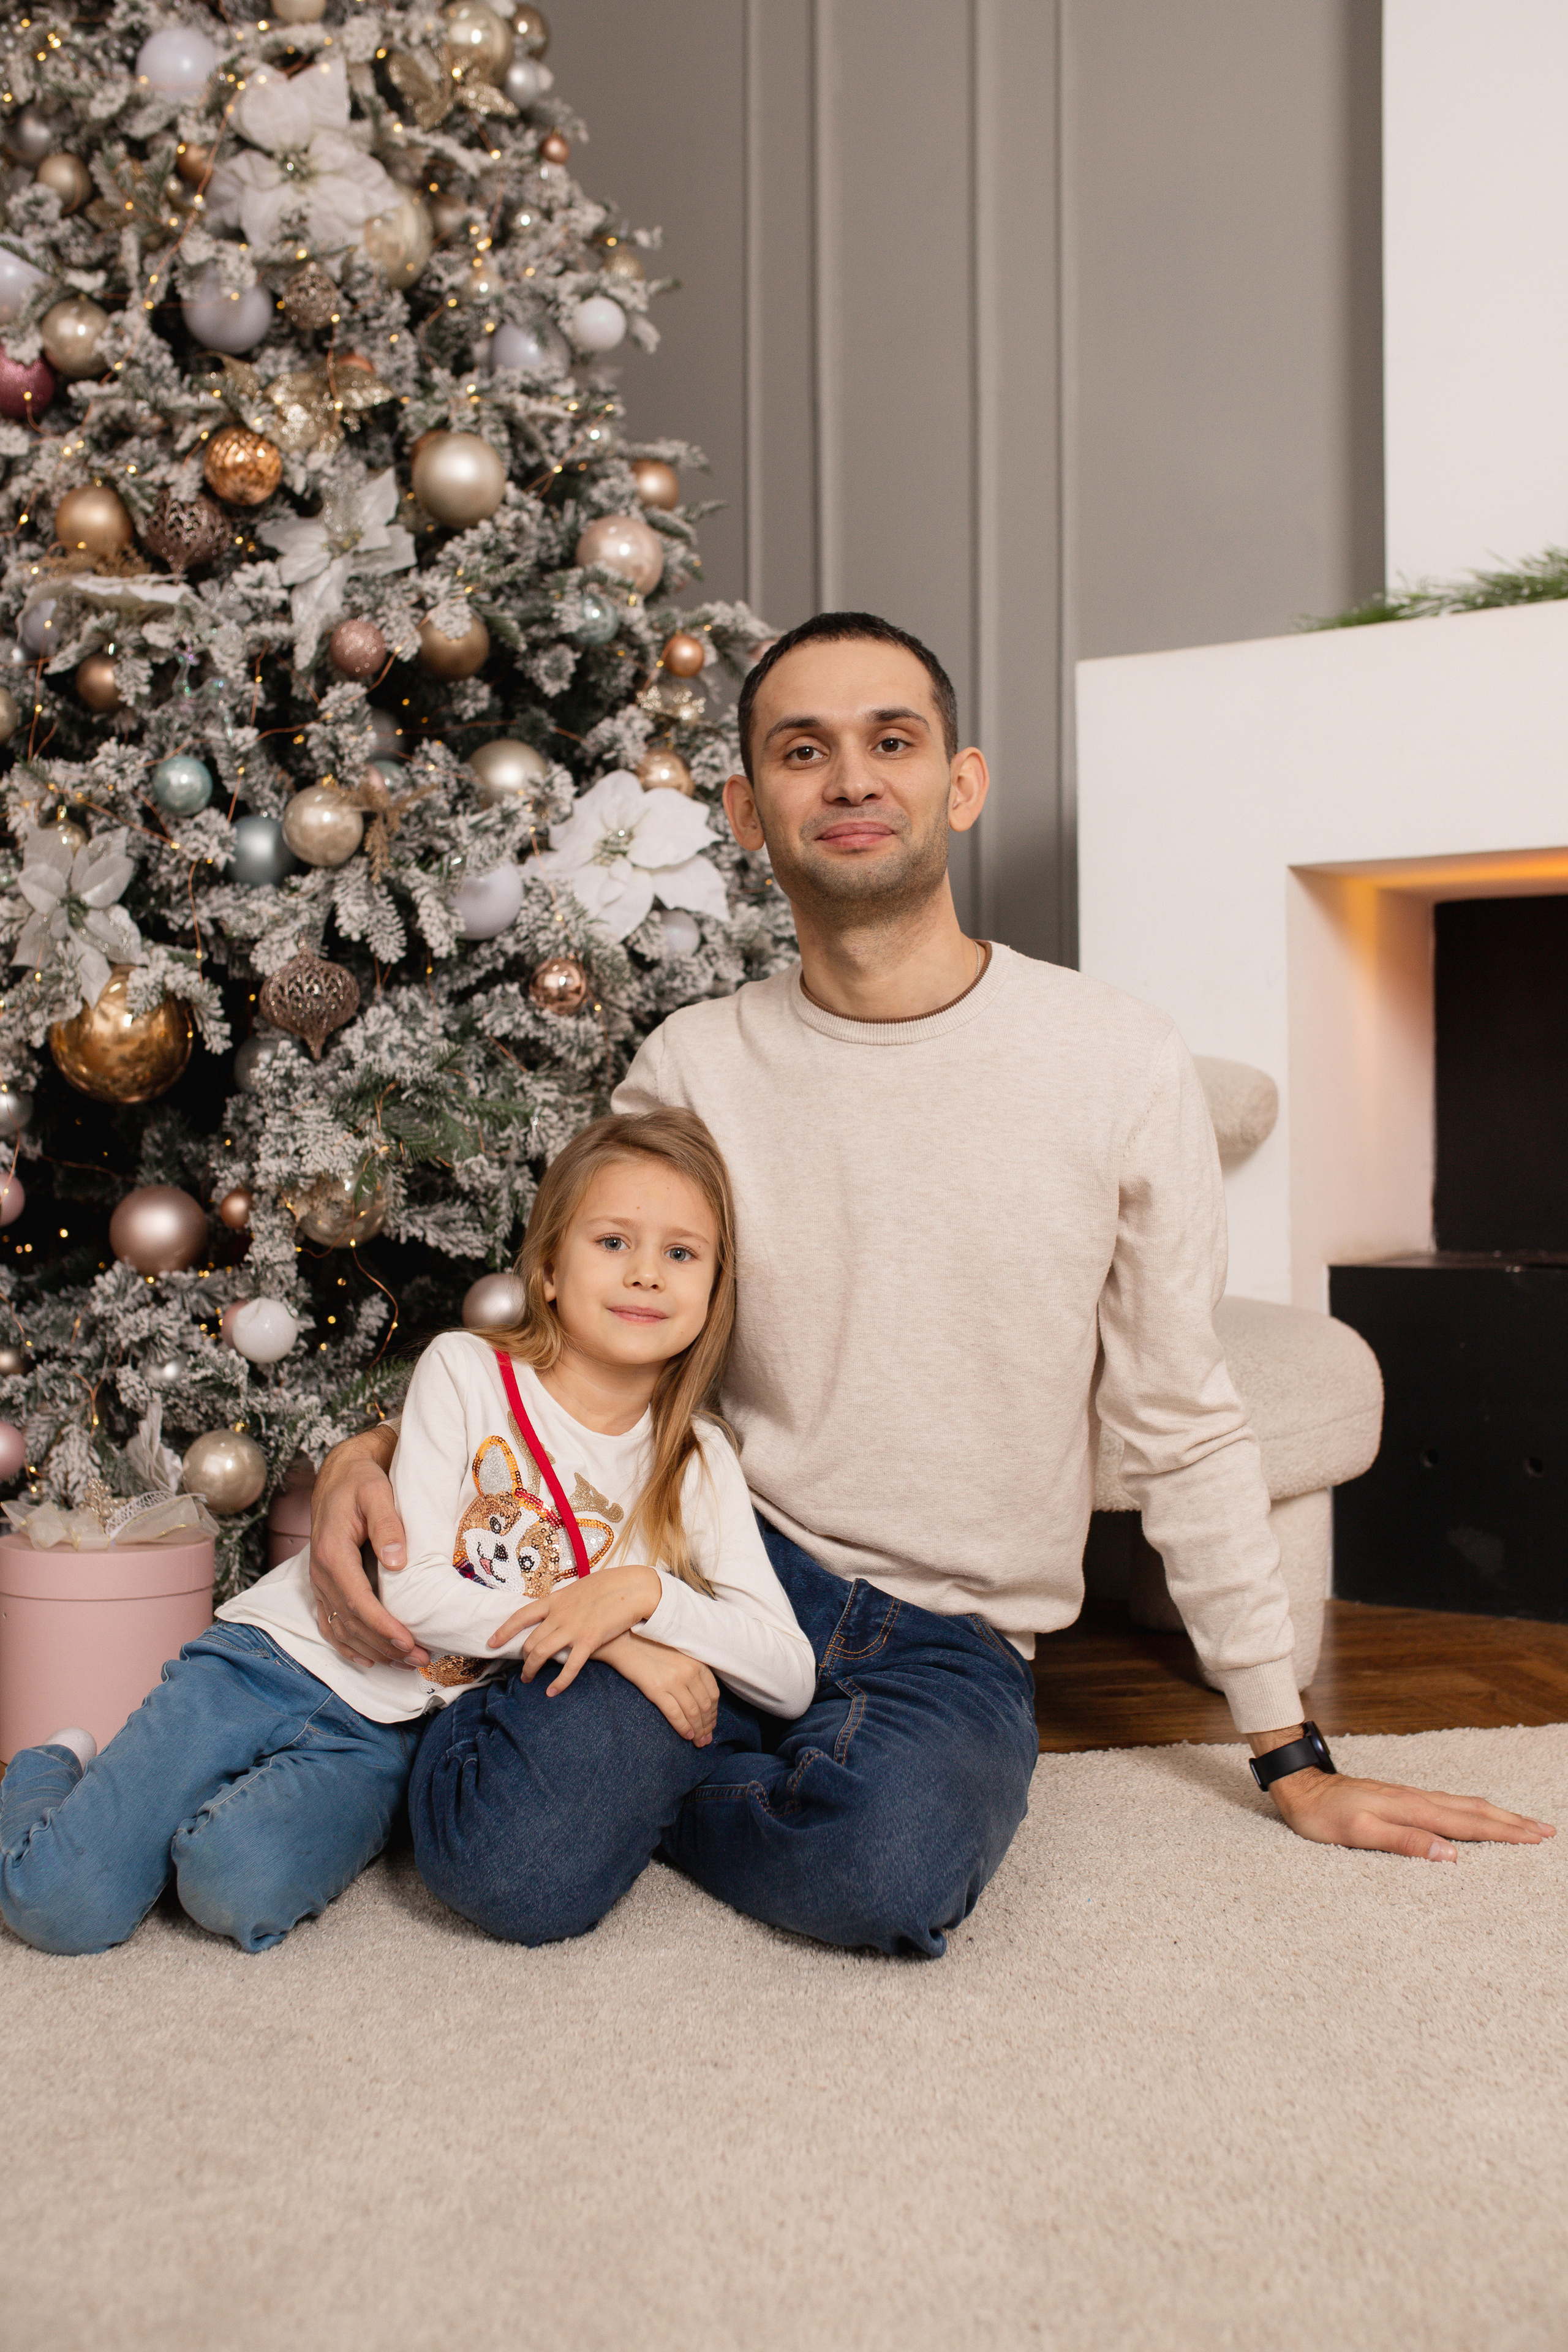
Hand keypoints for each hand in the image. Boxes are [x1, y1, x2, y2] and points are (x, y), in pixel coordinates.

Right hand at [308, 1426, 426, 1668]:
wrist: (340, 1475)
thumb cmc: (361, 1482)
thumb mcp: (377, 1493)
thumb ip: (386, 1525)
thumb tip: (396, 1561)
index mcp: (332, 1552)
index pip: (356, 1599)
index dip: (380, 1625)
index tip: (407, 1641)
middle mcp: (321, 1572)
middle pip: (350, 1621)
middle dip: (384, 1645)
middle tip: (420, 1658)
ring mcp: (320, 1581)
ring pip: (341, 1628)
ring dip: (372, 1650)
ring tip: (407, 1662)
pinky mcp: (325, 1584)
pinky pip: (330, 1623)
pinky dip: (347, 1646)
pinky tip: (368, 1659)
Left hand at [487, 1563, 662, 1695]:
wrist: (633, 1587)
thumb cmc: (610, 1585)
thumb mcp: (580, 1589)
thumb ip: (565, 1602)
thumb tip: (557, 1610)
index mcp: (555, 1600)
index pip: (521, 1616)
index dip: (504, 1631)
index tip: (492, 1642)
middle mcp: (559, 1614)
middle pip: (530, 1641)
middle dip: (522, 1658)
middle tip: (522, 1669)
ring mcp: (572, 1627)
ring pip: (541, 1653)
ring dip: (531, 1669)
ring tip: (528, 1680)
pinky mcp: (589, 1640)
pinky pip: (569, 1666)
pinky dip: (559, 1681)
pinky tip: (552, 1692)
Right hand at [597, 1632, 718, 1744]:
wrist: (623, 1640)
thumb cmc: (650, 1646)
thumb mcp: (678, 1653)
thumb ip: (691, 1669)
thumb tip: (700, 1696)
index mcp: (696, 1661)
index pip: (713, 1693)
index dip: (714, 1713)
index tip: (711, 1724)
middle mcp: (689, 1671)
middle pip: (705, 1705)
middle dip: (708, 1725)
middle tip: (707, 1739)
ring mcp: (673, 1680)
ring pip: (693, 1712)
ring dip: (698, 1731)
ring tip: (699, 1741)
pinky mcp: (656, 1689)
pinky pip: (675, 1714)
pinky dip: (683, 1728)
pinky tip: (686, 1735)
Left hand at [1256, 1736, 1555, 1859]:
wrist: (1301, 1787)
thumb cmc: (1323, 1816)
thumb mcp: (1358, 1834)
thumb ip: (1404, 1842)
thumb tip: (1449, 1855)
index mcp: (1412, 1809)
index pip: (1468, 1824)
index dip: (1504, 1832)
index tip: (1535, 1838)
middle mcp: (1416, 1799)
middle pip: (1474, 1811)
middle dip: (1511, 1822)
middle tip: (1545, 1830)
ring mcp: (1410, 1796)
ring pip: (1463, 1804)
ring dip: (1496, 1814)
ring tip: (1522, 1823)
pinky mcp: (1402, 1798)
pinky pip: (1448, 1804)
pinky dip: (1473, 1810)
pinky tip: (1476, 1814)